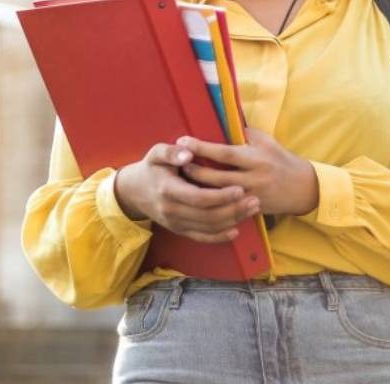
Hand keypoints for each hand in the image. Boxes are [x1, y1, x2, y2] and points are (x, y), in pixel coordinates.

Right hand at [114, 142, 261, 243]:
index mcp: (167, 190)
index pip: (198, 198)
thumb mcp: (156, 153)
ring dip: (232, 220)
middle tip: (255, 200)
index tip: (240, 189)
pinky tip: (236, 230)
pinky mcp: (179, 230)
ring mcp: (175, 223)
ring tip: (252, 210)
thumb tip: (188, 153)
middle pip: (207, 215)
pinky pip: (201, 237)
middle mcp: (171, 210)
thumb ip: (171, 152)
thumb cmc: (151, 168)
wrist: (134, 191)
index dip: (221, 196)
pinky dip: (219, 237)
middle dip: (233, 210)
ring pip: (208, 227)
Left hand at [177, 127, 318, 216]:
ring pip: (218, 195)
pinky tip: (196, 198)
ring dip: (198, 188)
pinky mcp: (251, 209)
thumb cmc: (282, 159)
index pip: (224, 153)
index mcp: (256, 158)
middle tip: (176, 164)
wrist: (303, 188)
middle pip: (216, 177)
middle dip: (194, 170)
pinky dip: (210, 203)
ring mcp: (251, 196)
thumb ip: (245, 134)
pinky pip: (226, 208)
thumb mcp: (267, 142)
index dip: (202, 147)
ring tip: (180, 180)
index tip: (183, 141)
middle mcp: (253, 178)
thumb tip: (222, 122)